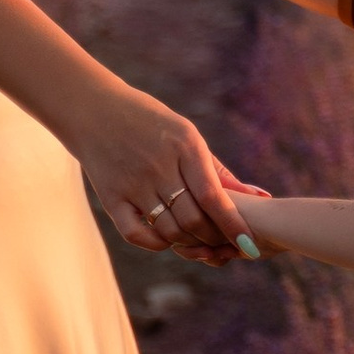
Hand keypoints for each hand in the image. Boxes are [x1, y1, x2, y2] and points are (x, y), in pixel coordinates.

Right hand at [66, 82, 255, 261]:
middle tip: (224, 244)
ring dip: (189, 243)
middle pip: (193, 219)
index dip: (234, 226)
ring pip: (169, 230)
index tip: (250, 244)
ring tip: (199, 241)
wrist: (93, 109)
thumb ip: (219, 172)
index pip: (214, 197)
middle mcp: (159, 165)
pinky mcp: (111, 197)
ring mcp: (132, 182)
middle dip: (214, 238)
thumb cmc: (150, 123)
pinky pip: (136, 234)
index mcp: (184, 145)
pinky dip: (157, 244)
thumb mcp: (187, 136)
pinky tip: (167, 239)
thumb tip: (260, 198)